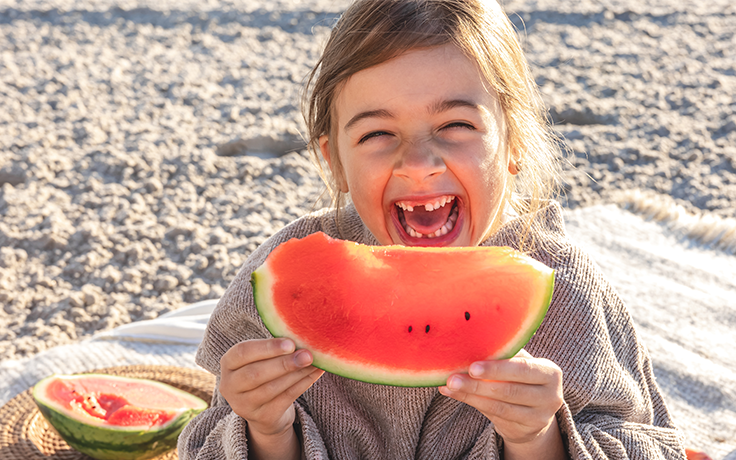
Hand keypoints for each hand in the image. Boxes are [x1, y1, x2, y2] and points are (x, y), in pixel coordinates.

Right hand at [220, 338, 323, 438]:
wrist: (265, 411)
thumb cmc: (264, 373)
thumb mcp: (261, 359)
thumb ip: (274, 348)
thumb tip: (301, 336)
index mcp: (228, 364)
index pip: (243, 352)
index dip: (267, 348)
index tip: (291, 343)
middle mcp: (230, 386)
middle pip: (256, 373)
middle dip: (284, 363)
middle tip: (307, 355)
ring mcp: (243, 405)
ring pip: (271, 388)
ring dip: (296, 374)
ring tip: (313, 363)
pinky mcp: (261, 417)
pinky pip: (284, 399)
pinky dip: (302, 384)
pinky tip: (314, 374)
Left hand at [438, 349, 564, 457]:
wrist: (533, 414)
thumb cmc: (520, 379)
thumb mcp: (519, 365)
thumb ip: (503, 356)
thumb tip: (469, 344)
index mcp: (550, 372)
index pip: (523, 368)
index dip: (497, 368)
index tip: (472, 367)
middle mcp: (551, 396)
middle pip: (511, 390)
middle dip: (479, 384)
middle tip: (454, 378)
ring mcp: (540, 416)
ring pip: (499, 405)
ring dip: (471, 394)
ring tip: (449, 385)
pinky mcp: (526, 430)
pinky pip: (495, 415)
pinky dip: (472, 403)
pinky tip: (454, 394)